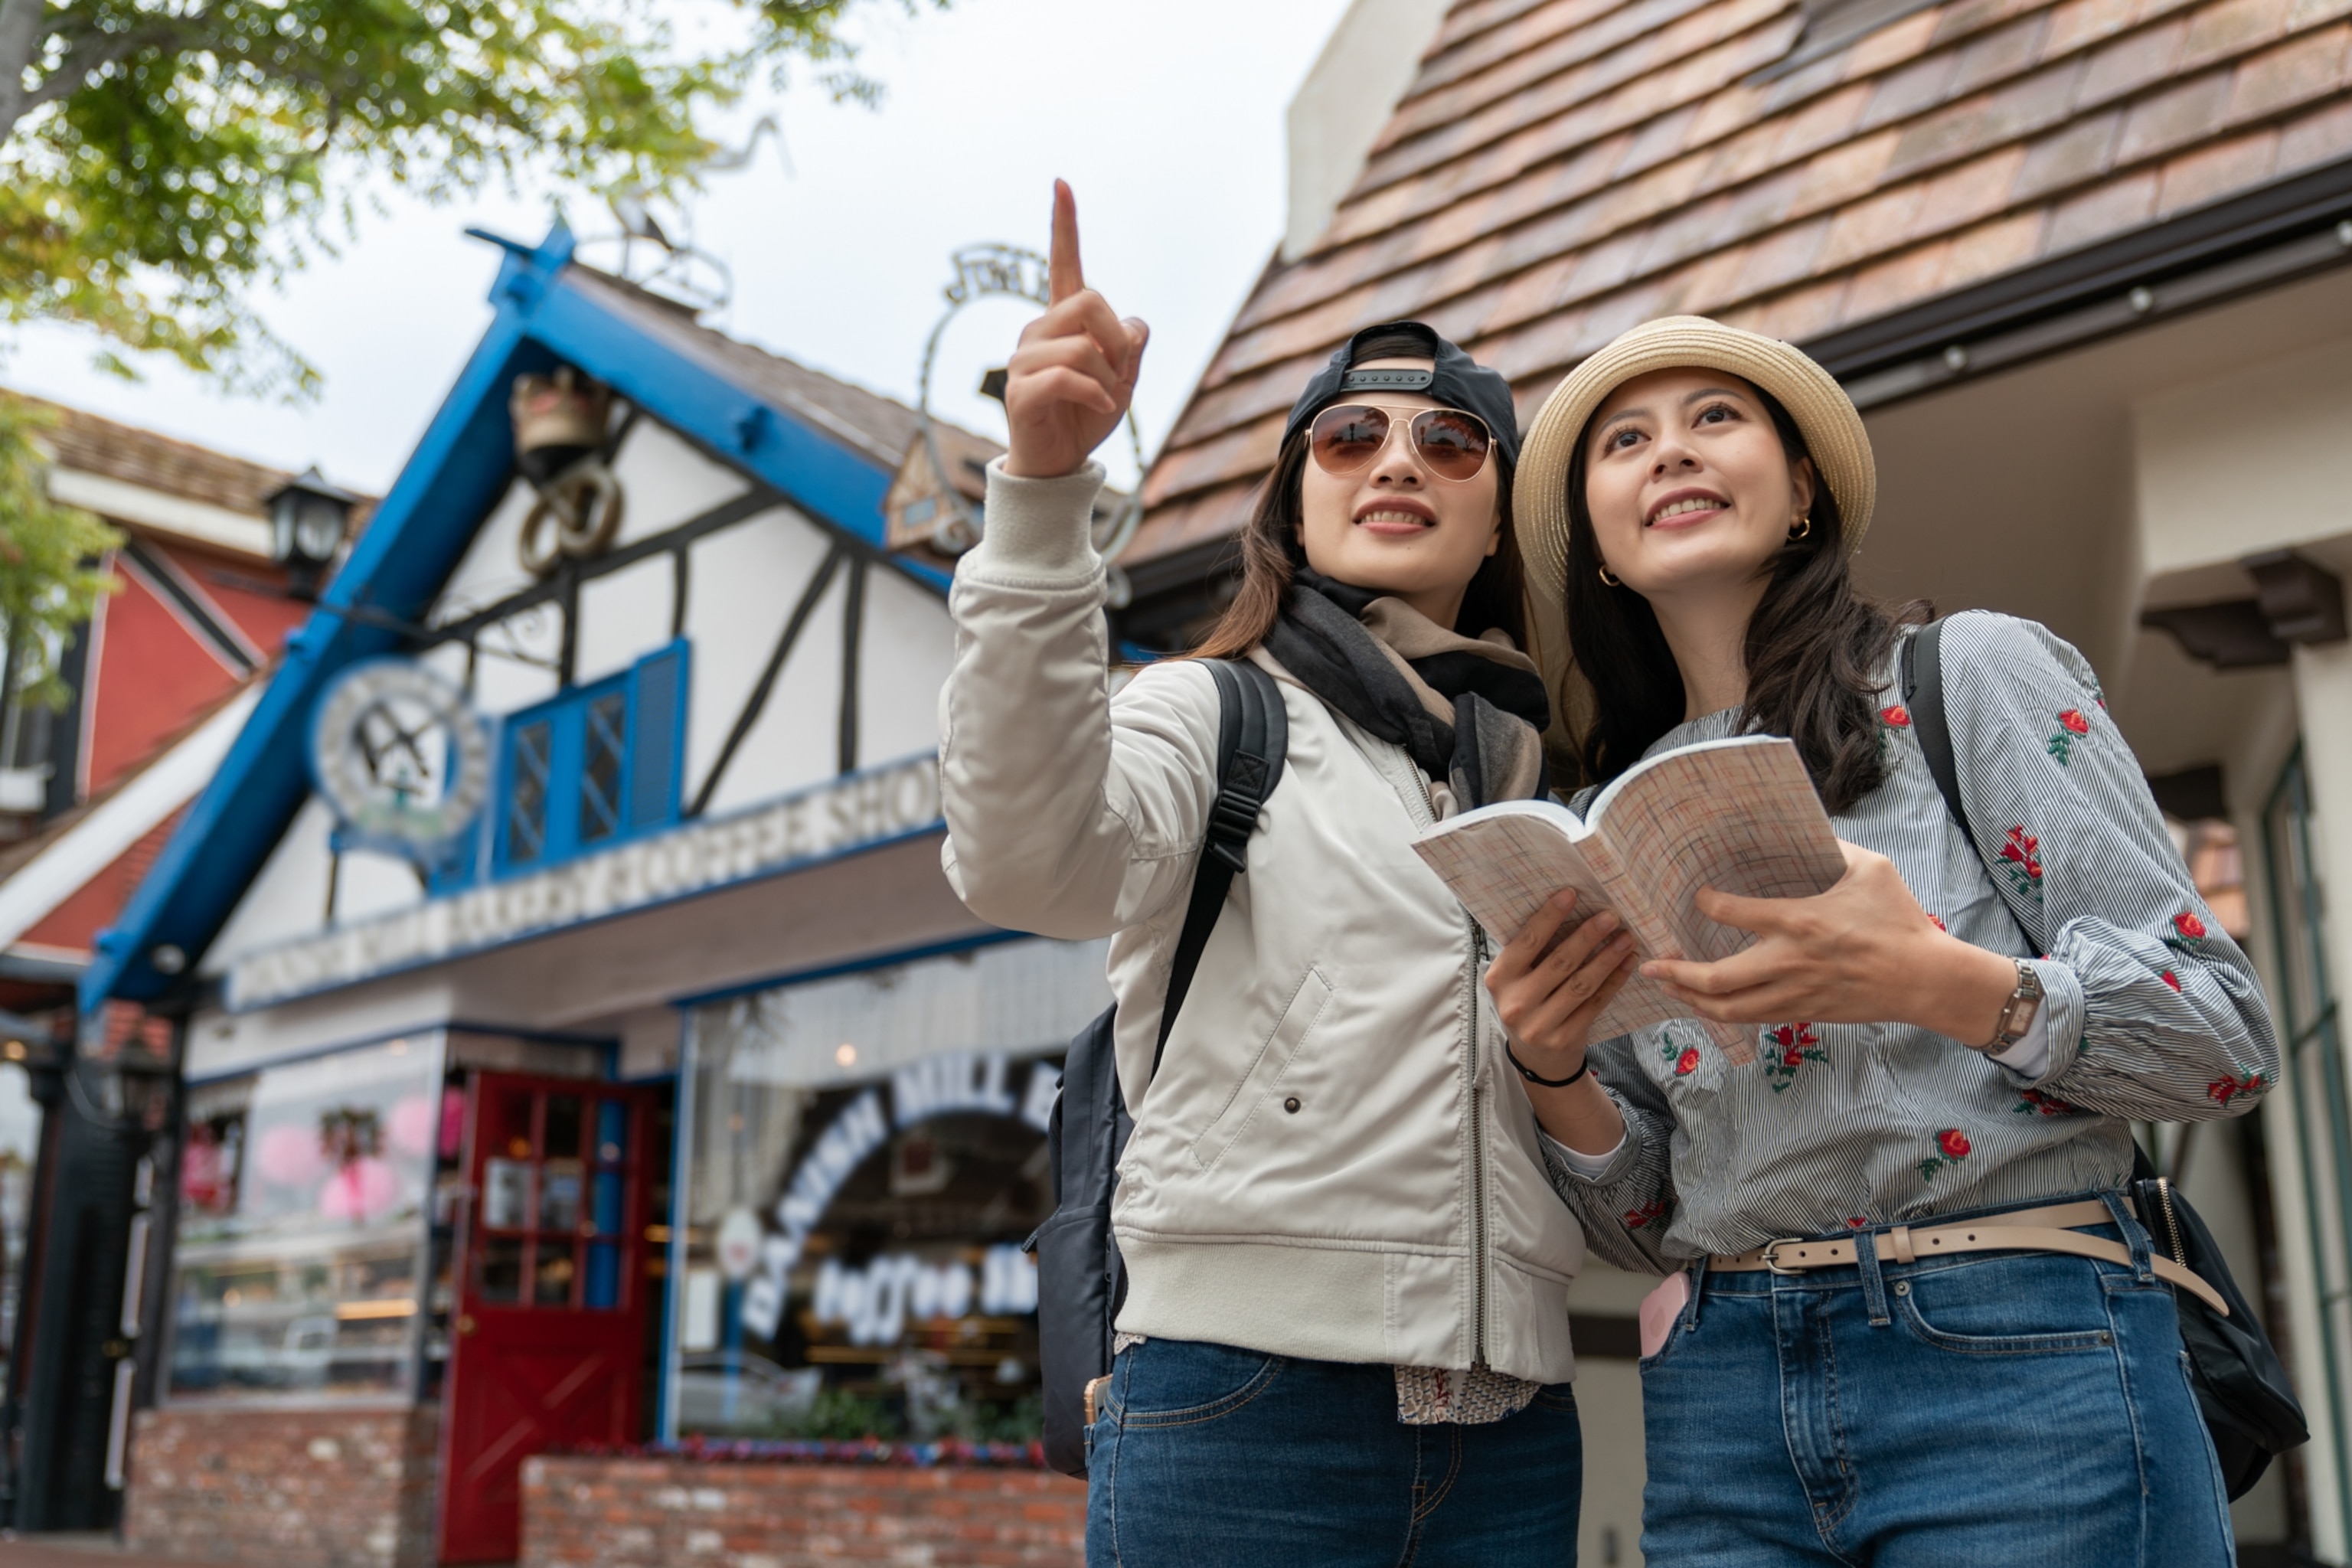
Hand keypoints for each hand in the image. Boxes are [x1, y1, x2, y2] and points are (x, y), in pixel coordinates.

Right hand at [1003, 181, 1149, 478]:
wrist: (1059, 464)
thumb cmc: (1088, 415)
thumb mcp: (1123, 376)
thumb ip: (1131, 344)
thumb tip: (1130, 327)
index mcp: (1062, 321)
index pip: (1064, 263)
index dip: (1064, 224)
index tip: (1062, 183)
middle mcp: (1037, 331)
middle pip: (1090, 301)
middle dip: (1118, 339)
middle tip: (1119, 374)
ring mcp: (1023, 360)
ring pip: (1083, 345)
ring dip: (1109, 376)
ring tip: (1103, 399)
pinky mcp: (1019, 391)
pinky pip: (1070, 377)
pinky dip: (1096, 395)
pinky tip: (1097, 408)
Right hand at [1484, 890, 1634, 1155]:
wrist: (1536, 1058)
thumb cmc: (1526, 1004)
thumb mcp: (1515, 979)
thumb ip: (1530, 953)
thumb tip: (1565, 907)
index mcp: (1499, 979)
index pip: (1527, 941)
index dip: (1550, 916)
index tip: (1571, 893)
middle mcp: (1516, 1002)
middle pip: (1560, 962)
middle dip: (1588, 936)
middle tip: (1611, 915)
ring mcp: (1541, 1024)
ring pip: (1581, 983)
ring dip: (1607, 958)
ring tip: (1625, 938)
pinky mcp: (1566, 1037)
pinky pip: (1595, 1003)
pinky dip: (1613, 982)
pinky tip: (1627, 964)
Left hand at [1642, 840, 2019, 1041]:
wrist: (1926, 979)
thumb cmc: (1901, 920)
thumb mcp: (1872, 869)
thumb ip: (1834, 848)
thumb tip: (1807, 829)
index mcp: (1802, 922)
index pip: (1737, 913)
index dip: (1709, 905)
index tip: (1697, 898)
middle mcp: (1791, 962)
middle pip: (1719, 979)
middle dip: (1678, 973)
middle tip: (1651, 963)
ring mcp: (1797, 993)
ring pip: (1731, 1008)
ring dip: (1692, 999)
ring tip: (1668, 988)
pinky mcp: (1806, 1013)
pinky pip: (1755, 1018)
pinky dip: (1725, 1013)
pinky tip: (1708, 1005)